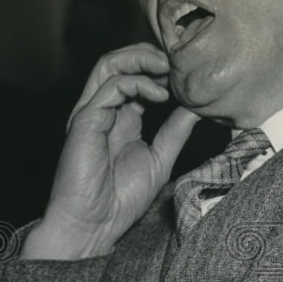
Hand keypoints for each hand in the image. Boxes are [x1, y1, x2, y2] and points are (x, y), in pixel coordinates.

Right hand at [22, 43, 198, 258]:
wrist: (94, 226)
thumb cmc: (121, 199)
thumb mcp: (160, 158)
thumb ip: (175, 130)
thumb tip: (198, 106)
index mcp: (120, 118)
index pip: (136, 77)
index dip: (160, 70)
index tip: (187, 75)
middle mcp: (103, 110)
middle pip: (119, 62)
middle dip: (150, 56)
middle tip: (178, 63)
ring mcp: (91, 113)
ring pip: (109, 64)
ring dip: (141, 59)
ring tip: (168, 69)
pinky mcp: (85, 120)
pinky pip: (109, 87)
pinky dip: (137, 83)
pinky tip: (160, 95)